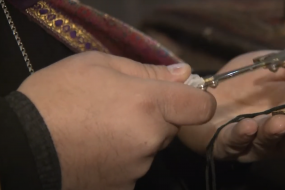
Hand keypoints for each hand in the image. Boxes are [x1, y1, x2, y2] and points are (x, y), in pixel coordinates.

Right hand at [18, 51, 215, 189]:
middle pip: (171, 125)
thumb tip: (183, 73)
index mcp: (149, 103)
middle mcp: (150, 138)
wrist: (22, 146)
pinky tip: (97, 147)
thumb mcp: (97, 65)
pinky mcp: (124, 186)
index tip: (181, 95)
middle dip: (156, 115)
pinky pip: (135, 165)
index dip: (197, 99)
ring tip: (101, 128)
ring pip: (152, 146)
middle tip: (122, 107)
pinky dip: (123, 156)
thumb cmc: (58, 97)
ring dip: (137, 136)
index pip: (201, 106)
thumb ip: (147, 69)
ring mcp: (138, 166)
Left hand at [179, 50, 284, 162]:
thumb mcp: (284, 65)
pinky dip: (242, 136)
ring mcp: (253, 139)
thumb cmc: (248, 77)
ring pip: (267, 142)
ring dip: (273, 133)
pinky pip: (235, 143)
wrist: (207, 84)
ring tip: (277, 122)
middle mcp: (278, 129)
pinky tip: (246, 126)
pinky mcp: (228, 143)